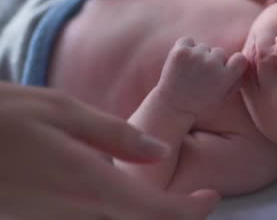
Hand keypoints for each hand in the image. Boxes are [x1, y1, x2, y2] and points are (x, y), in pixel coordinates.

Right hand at [0, 82, 217, 218]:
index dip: (188, 211)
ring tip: (167, 199)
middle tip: (194, 199)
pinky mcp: (38, 219)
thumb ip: (115, 135)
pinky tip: (120, 193)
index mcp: (86, 182)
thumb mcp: (62, 111)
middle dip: (169, 216)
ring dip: (143, 215)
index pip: (152, 211)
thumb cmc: (2, 116)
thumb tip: (159, 150)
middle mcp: (73, 212)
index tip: (212, 198)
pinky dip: (115, 212)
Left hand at [157, 37, 247, 115]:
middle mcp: (213, 64)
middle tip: (201, 75)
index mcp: (225, 76)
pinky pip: (188, 40)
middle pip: (219, 51)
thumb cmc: (201, 100)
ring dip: (197, 55)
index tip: (225, 69)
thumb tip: (243, 60)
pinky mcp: (181, 51)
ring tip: (189, 72)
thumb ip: (236, 78)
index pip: (240, 59)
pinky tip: (182, 63)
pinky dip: (185, 48)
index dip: (233, 63)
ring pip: (203, 46)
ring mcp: (196, 56)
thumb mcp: (224, 95)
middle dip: (212, 60)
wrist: (173, 105)